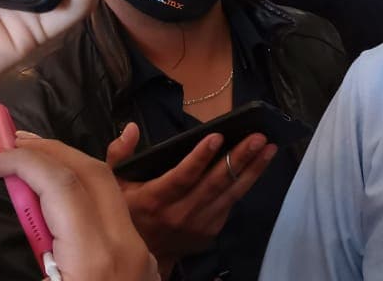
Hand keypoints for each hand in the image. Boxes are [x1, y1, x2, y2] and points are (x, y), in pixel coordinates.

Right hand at [0, 136, 159, 280]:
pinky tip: (52, 202)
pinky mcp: (141, 268)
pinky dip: (82, 195)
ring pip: (110, 192)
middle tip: (4, 145)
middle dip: (48, 152)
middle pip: (93, 176)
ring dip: (67, 169)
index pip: (63, 185)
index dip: (24, 160)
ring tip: (23, 163)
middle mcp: (127, 250)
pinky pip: (115, 214)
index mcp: (95, 261)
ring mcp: (140, 258)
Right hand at [104, 123, 277, 275]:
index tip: (217, 136)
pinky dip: (247, 182)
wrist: (143, 255)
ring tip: (269, 147)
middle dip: (239, 158)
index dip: (200, 157)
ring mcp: (200, 223)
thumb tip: (131, 128)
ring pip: (231, 193)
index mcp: (156, 199)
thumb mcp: (114, 185)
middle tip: (257, 136)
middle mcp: (180, 213)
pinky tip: (260, 164)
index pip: (182, 177)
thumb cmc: (129, 212)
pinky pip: (232, 202)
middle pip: (214, 183)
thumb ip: (119, 155)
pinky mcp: (212, 229)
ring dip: (252, 169)